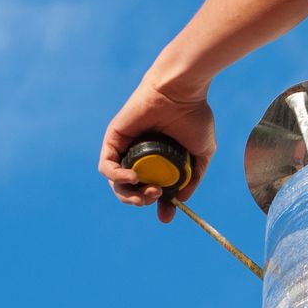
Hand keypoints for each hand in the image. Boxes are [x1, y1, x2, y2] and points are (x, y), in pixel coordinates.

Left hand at [98, 80, 217, 223]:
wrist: (182, 92)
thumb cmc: (195, 116)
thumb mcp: (202, 154)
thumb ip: (193, 177)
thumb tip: (181, 200)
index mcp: (160, 161)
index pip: (152, 191)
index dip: (159, 206)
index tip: (166, 216)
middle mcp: (141, 156)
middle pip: (130, 191)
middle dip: (140, 202)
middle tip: (155, 196)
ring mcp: (126, 148)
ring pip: (116, 183)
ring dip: (129, 196)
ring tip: (145, 192)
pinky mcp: (114, 138)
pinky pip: (106, 166)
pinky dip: (116, 177)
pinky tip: (133, 178)